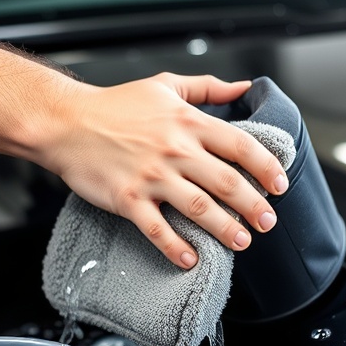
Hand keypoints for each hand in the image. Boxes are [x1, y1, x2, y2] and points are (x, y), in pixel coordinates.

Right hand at [42, 73, 288, 267]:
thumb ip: (207, 87)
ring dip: (224, 228)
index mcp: (187, 123)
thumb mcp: (164, 86)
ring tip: (241, 242)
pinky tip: (190, 260)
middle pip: (226, 182)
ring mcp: (150, 176)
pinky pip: (156, 229)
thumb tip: (243, 88)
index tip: (280, 185)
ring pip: (198, 207)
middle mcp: (174, 150)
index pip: (239, 145)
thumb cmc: (114, 106)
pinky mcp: (127, 199)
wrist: (65, 122)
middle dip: (253, 206)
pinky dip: (175, 247)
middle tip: (268, 223)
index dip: (266, 167)